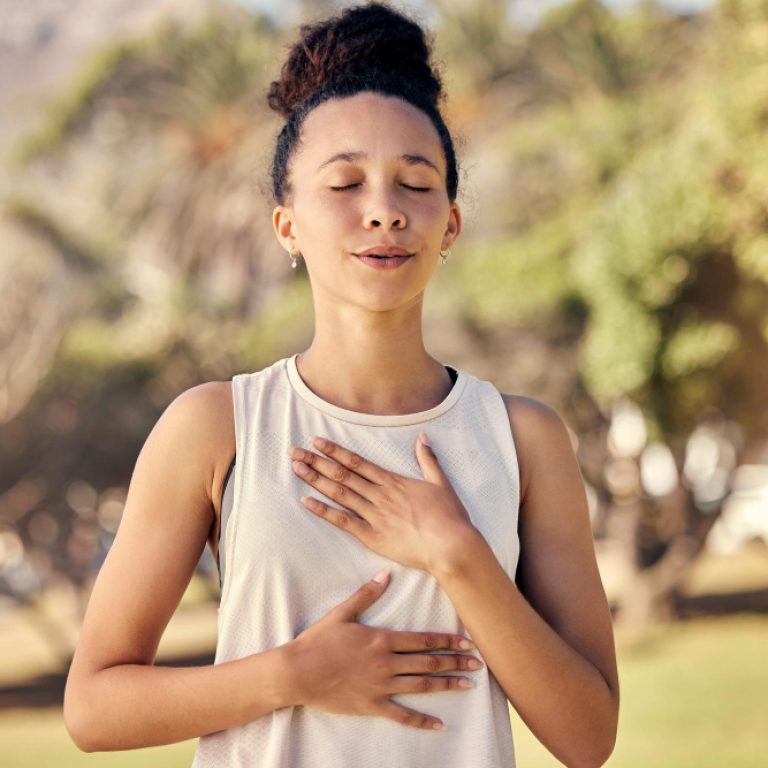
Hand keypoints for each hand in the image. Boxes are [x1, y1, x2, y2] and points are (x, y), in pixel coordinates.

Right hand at [286, 569, 482, 729]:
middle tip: (479, 664)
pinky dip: (421, 720)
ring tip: (468, 685)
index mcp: (382, 639)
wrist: (298, 672)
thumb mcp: (342, 612)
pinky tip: (439, 724)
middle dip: (456, 662)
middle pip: (428, 662)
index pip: (423, 639)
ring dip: (446, 685)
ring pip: (421, 685)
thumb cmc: (318, 640)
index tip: (468, 642)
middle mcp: (386, 663)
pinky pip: (402, 714)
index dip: (448, 640)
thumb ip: (366, 594)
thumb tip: (386, 574)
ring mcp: (381, 686)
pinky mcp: (372, 705)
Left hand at [288, 433, 475, 571]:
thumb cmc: (449, 516)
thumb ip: (428, 459)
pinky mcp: (373, 536)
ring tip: (296, 469)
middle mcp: (379, 494)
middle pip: (342, 474)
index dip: (335, 451)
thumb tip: (423, 437)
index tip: (317, 442)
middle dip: (317, 462)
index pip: (357, 462)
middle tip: (295, 452)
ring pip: (339, 493)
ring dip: (316, 480)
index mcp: (393, 481)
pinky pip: (343, 521)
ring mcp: (374, 515)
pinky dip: (324, 511)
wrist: (451, 545)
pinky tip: (307, 501)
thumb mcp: (440, 482)